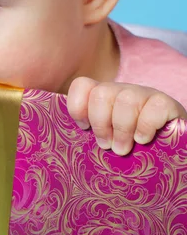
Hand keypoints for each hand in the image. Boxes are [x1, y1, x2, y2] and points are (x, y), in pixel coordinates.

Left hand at [67, 77, 186, 155]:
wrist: (169, 143)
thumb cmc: (130, 143)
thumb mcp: (106, 136)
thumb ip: (90, 133)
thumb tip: (65, 147)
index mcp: (103, 96)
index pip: (82, 85)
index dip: (77, 107)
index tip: (84, 128)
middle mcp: (121, 91)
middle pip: (101, 94)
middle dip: (101, 124)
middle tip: (106, 146)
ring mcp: (144, 94)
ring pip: (126, 100)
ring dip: (122, 130)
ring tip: (123, 149)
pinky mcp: (166, 103)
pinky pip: (154, 108)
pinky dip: (145, 127)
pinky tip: (143, 140)